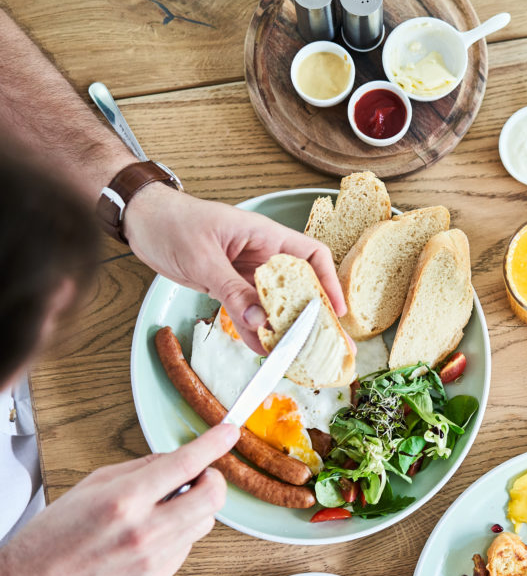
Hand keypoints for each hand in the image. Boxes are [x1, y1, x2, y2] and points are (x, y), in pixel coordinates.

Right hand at [0, 425, 235, 575]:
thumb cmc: (57, 532)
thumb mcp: (95, 483)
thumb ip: (143, 467)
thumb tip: (179, 457)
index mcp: (124, 500)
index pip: (184, 464)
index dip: (213, 444)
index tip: (229, 433)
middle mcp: (143, 531)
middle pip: (212, 497)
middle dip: (212, 479)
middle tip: (198, 476)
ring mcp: (153, 559)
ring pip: (205, 522)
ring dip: (195, 508)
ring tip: (164, 508)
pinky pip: (187, 547)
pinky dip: (177, 534)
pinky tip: (150, 535)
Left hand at [123, 186, 344, 353]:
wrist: (141, 220)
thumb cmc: (172, 222)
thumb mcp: (203, 257)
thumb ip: (233, 290)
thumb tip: (260, 319)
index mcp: (265, 236)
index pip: (312, 256)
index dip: (329, 282)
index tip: (337, 311)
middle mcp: (262, 255)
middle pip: (298, 287)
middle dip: (313, 316)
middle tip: (329, 345)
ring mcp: (246, 273)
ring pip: (274, 304)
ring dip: (284, 329)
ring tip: (298, 355)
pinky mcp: (229, 286)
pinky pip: (249, 311)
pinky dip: (255, 330)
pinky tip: (262, 348)